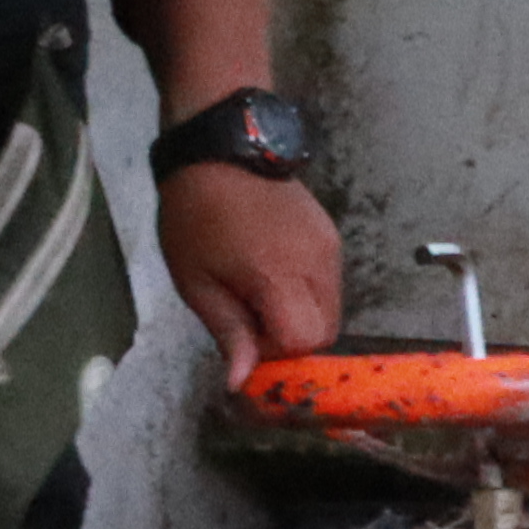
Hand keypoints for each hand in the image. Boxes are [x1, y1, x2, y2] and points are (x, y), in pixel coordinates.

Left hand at [157, 163, 344, 384]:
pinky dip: (307, 294)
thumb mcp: (196, 280)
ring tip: (259, 294)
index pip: (305, 341)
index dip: (276, 353)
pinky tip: (273, 273)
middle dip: (292, 341)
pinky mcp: (331, 236)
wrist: (220, 148)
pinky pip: (330, 284)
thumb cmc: (196, 215)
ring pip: (332, 309)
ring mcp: (330, 248)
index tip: (246, 341)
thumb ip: (228, 331)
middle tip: (252, 323)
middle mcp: (318, 264)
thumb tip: (243, 380)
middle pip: (326, 332)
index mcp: (279, 276)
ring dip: (301, 317)